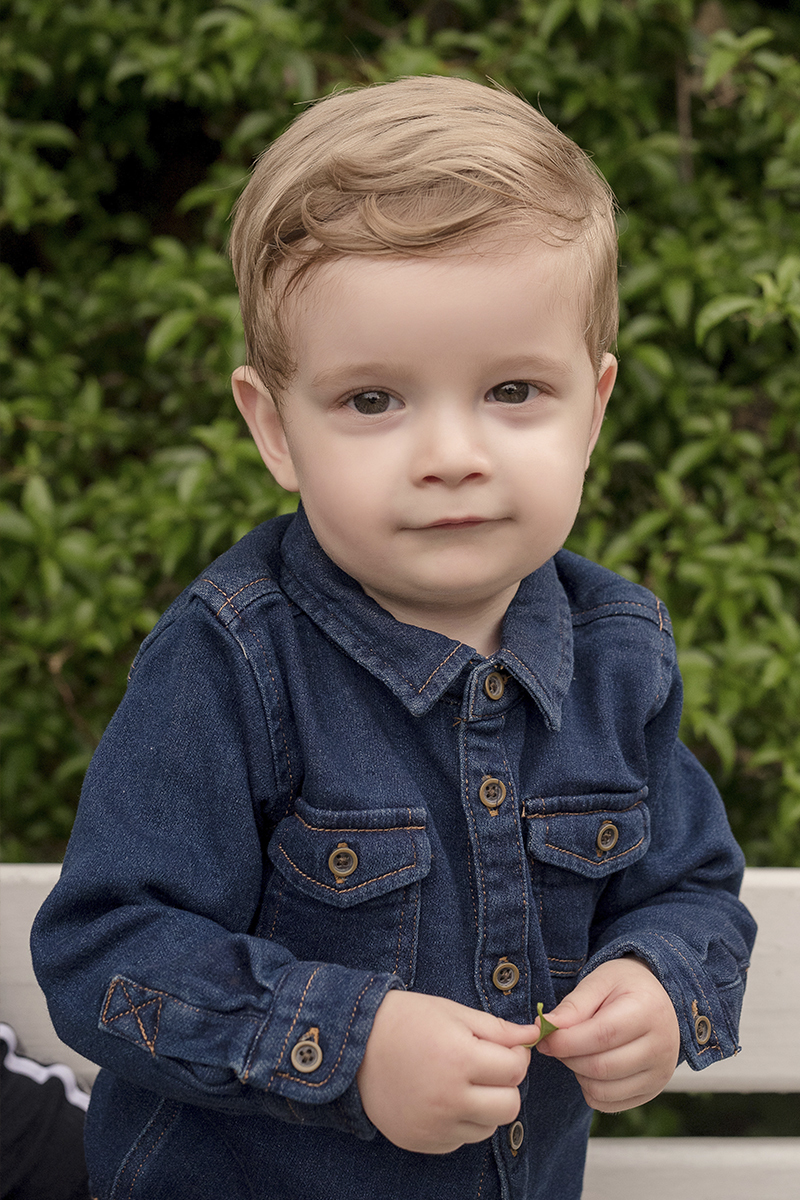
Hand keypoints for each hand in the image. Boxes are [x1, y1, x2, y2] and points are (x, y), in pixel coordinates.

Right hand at [357, 991, 537, 1153]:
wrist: (355, 1046)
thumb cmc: (406, 1021)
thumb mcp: (452, 1012)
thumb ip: (497, 1028)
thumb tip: (533, 1035)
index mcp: (459, 1058)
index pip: (515, 1069)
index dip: (515, 1055)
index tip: (503, 1047)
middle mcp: (449, 1098)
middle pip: (510, 1106)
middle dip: (506, 1085)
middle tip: (487, 1067)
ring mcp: (435, 1125)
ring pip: (488, 1127)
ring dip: (485, 1106)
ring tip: (462, 1082)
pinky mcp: (423, 1141)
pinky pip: (461, 1139)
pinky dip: (461, 1121)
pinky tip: (442, 1098)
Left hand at [535, 958, 679, 1111]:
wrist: (657, 1000)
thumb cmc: (625, 987)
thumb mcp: (599, 982)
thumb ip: (573, 1006)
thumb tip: (543, 1027)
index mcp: (649, 1012)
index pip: (602, 1036)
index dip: (566, 1041)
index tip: (543, 1038)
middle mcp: (661, 1048)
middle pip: (601, 1067)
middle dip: (568, 1057)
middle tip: (556, 1043)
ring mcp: (659, 1074)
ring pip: (602, 1090)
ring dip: (577, 1074)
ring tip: (576, 1051)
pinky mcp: (652, 1092)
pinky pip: (608, 1104)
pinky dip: (590, 1089)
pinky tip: (590, 1066)